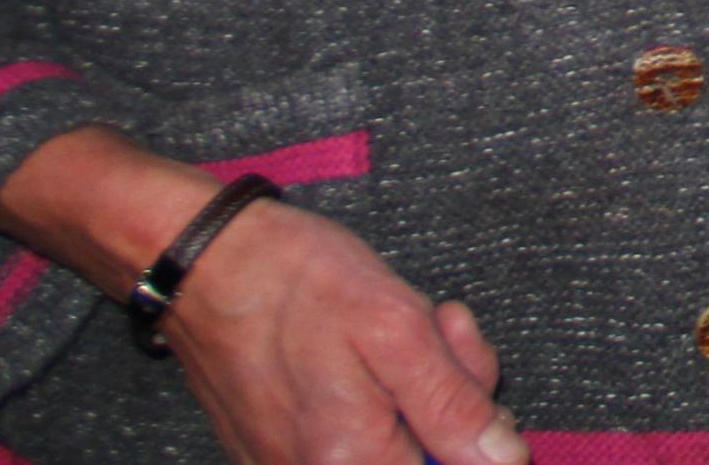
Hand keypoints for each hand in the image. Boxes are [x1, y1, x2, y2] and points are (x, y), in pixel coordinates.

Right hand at [0, 129, 520, 464]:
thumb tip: (503, 460)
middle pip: (425, 456)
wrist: (204, 263)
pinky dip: (377, 389)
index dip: (477, 421)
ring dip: (415, 384)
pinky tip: (365, 343)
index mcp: (352, 459)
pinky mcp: (279, 445)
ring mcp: (292, 463)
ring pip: (395, 441)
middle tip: (437, 325)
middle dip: (452, 390)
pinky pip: (355, 432)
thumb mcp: (395, 324)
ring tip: (397, 323)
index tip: (462, 366)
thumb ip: (452, 402)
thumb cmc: (296, 282)